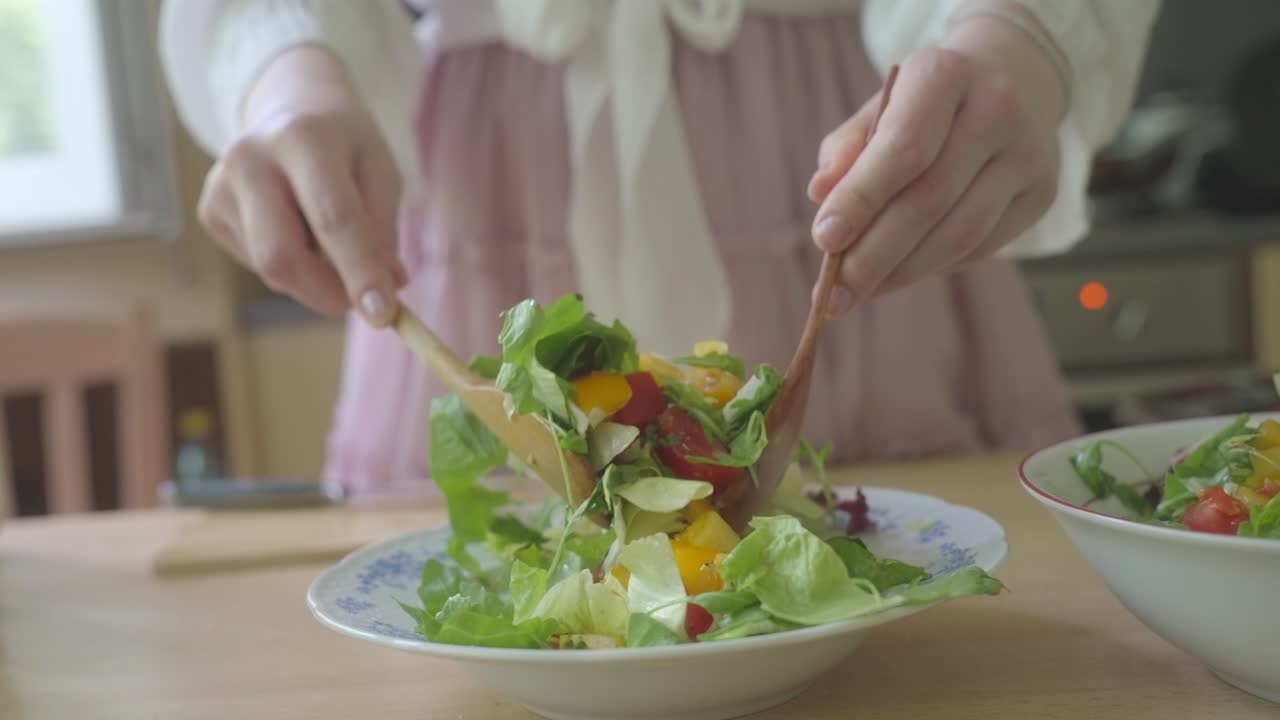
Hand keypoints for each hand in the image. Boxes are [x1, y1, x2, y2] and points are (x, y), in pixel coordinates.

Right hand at [197, 47, 406, 324]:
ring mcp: (221, 186)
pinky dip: (294, 264)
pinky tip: (298, 228)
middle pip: (282, 255)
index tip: (384, 313)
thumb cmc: (345, 144)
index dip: (360, 271)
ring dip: (315, 278)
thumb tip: (384, 288)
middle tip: (364, 302)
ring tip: (331, 240)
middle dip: (328, 292)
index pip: (333, 218)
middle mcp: (250, 158)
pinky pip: (260, 263)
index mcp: (304, 138)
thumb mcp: (380, 171)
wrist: (289, 106)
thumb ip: (382, 229)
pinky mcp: (210, 212)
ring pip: (271, 268)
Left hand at [807, 7, 1067, 313]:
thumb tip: (820, 194)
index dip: (861, 199)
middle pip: (929, 200)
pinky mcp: (1043, 192)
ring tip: (859, 293)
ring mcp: (1029, 154)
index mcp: (945, 75)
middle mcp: (997, 110)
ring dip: (902, 273)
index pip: (903, 148)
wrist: (1014, 77)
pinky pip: (981, 247)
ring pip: (959, 234)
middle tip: (833, 295)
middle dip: (873, 255)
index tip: (823, 240)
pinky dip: (933, 267)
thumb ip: (846, 148)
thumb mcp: (880, 106)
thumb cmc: (926, 102)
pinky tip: (899, 274)